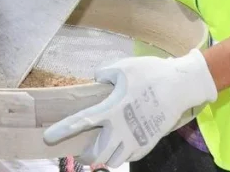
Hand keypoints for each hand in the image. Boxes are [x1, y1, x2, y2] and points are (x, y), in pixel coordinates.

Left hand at [43, 49, 216, 168]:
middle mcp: (122, 128)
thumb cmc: (151, 74)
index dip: (63, 130)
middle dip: (85, 156)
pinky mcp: (149, 143)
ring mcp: (137, 139)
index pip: (81, 122)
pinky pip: (130, 158)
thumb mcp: (124, 67)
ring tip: (99, 152)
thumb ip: (104, 74)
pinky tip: (120, 147)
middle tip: (80, 151)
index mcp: (112, 108)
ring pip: (113, 162)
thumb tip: (97, 80)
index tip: (48, 137)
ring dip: (103, 159)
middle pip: (96, 155)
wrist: (182, 86)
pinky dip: (122, 156)